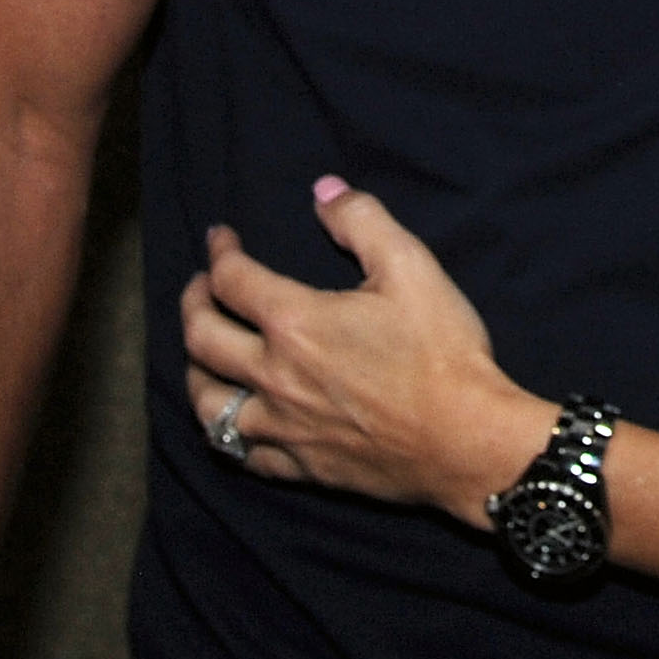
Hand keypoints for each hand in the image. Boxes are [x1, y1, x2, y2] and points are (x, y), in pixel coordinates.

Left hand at [180, 180, 552, 522]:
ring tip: (204, 355)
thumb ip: (362, 220)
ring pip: (208, 406)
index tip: (221, 239)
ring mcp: (284, 427)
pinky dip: (230, 433)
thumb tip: (323, 190)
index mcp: (296, 322)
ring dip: (196, 373)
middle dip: (192, 304)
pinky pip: (244, 454)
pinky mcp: (301, 467)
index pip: (232, 280)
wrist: (467, 440)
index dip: (220, 253)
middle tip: (200, 288)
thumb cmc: (442, 350)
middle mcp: (275, 376)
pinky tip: (237, 420)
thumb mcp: (411, 266)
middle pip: (202, 340)